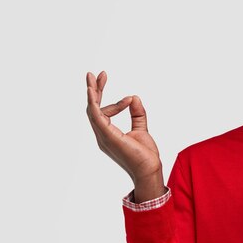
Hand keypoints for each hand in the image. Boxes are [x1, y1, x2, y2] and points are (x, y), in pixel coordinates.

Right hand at [86, 71, 164, 200]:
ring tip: (94, 77)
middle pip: (93, 108)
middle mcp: (102, 134)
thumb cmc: (145, 155)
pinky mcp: (108, 137)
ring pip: (92, 110)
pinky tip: (94, 92)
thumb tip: (134, 97)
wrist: (150, 169)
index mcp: (108, 133)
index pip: (104, 112)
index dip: (115, 102)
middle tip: (95, 74)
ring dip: (93, 93)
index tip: (130, 98)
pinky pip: (97, 117)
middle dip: (94, 90)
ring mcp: (103, 136)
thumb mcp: (141, 128)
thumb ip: (137, 114)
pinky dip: (94, 104)